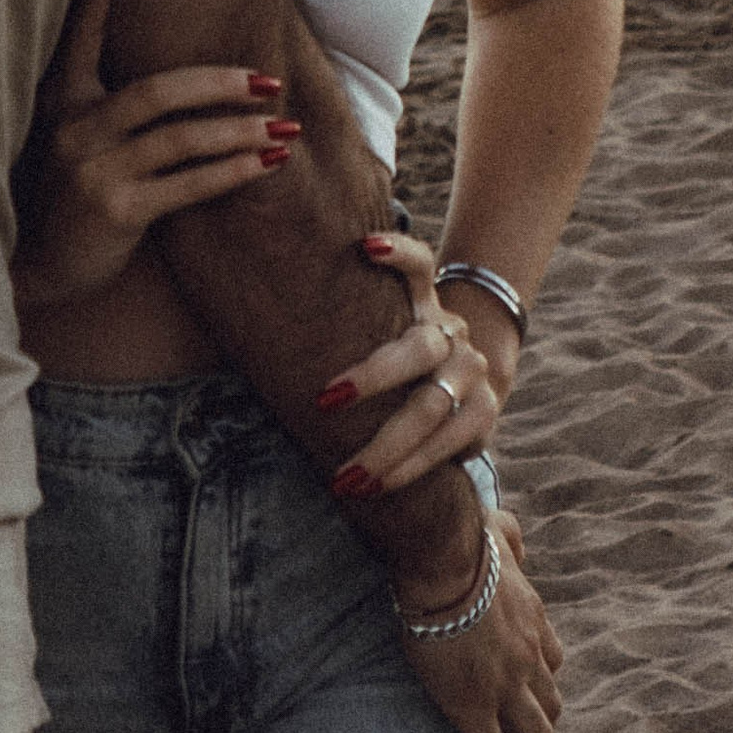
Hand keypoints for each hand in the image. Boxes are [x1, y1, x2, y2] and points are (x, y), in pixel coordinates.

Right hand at [12, 0, 297, 313]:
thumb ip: (106, 108)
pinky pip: (187, 185)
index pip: (79, 36)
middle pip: (158, 90)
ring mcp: (94, 169)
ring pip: (181, 137)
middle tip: (267, 80)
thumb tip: (170, 77)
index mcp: (62, 101)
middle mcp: (74, 128)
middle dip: (219, 83)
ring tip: (283, 128)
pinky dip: (232, 172)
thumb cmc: (68, 196)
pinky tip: (266, 165)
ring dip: (240, 132)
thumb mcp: (75, 141)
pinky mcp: (116, 210)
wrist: (34, 265)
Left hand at [319, 230, 503, 496]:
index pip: (419, 264)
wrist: (460, 396)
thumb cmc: (390, 365)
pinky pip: (451, 443)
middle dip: (373, 376)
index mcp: (422, 303)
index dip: (398, 252)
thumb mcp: (372, 334)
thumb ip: (339, 321)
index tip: (364, 246)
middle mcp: (451, 332)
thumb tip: (246, 310)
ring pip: (433, 406)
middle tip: (325, 400)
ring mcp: (472, 373)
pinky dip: (412, 468)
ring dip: (387, 446)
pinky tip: (380, 486)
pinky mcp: (485, 414)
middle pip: (419, 347)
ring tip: (346, 476)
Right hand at [397, 509, 562, 732]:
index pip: (550, 662)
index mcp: (531, 619)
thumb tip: (510, 531)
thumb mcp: (496, 529)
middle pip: (550, 708)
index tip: (536, 700)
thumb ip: (509, 535)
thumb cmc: (460, 538)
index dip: (544, 685)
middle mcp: (529, 658)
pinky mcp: (476, 709)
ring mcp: (506, 687)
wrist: (443, 557)